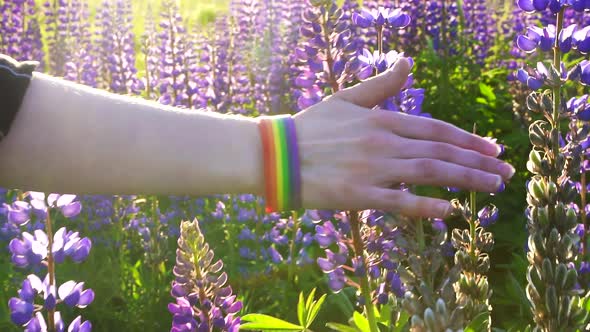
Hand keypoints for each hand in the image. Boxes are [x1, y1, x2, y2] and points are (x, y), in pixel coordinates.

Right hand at [293, 58, 513, 217]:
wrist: (277, 155)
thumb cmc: (310, 127)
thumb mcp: (346, 99)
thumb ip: (380, 85)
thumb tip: (408, 62)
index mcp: (382, 120)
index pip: (436, 130)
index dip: (468, 140)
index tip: (493, 149)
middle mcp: (383, 143)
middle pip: (441, 152)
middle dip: (478, 162)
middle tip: (506, 172)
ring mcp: (373, 170)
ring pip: (429, 174)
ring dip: (465, 180)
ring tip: (493, 188)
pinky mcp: (359, 195)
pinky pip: (400, 202)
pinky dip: (427, 206)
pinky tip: (451, 211)